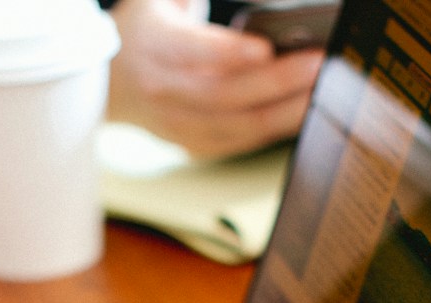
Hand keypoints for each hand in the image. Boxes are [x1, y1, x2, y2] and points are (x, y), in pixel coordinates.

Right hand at [107, 0, 322, 158]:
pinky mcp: (194, 144)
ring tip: (320, 93)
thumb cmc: (146, 30)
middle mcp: (162, 89)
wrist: (110, 83)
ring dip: (284, 113)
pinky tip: (302, 115)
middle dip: (276, 82)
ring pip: (236, 126)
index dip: (228, 53)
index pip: (191, 50)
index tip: (265, 48)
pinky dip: (273, 131)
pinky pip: (239, 143)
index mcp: (152, 43)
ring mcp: (177, 123)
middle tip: (317, 66)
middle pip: (223, 93)